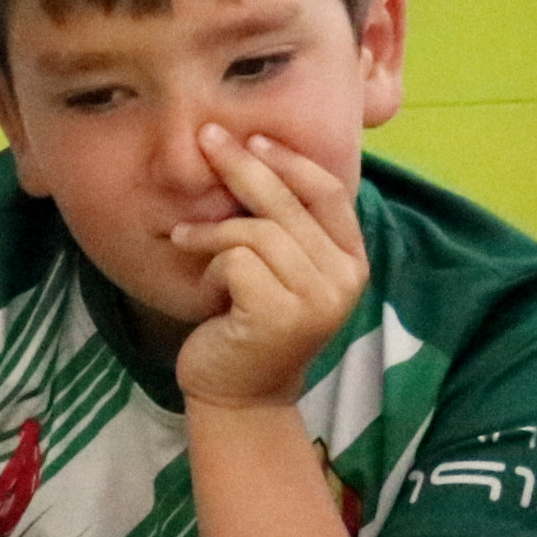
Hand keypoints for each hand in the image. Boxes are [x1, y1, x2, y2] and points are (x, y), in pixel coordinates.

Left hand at [169, 128, 365, 410]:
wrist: (240, 398)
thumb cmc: (250, 326)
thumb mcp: (280, 271)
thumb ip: (286, 226)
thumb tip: (252, 152)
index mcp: (352, 261)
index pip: (329, 191)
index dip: (291, 160)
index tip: (254, 138)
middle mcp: (344, 279)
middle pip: (288, 202)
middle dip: (242, 166)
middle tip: (206, 139)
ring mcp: (317, 299)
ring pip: (256, 230)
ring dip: (212, 232)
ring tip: (184, 237)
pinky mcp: (281, 314)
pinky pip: (236, 260)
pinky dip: (211, 268)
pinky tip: (205, 291)